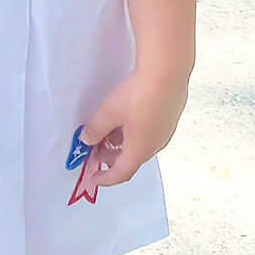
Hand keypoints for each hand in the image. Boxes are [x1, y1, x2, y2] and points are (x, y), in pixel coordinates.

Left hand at [80, 66, 189, 186]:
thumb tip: (87, 140)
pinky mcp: (168, 118)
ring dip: (121, 145)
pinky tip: (122, 122)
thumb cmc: (138, 96)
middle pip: (131, 159)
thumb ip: (96, 128)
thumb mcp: (109, 112)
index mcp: (140, 150)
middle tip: (94, 154)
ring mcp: (164, 132)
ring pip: (139, 146)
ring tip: (105, 136)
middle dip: (111, 160)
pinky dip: (131, 135)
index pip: (121, 173)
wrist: (167, 74)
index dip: (106, 179)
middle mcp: (155, 145)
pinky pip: (147, 134)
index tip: (94, 179)